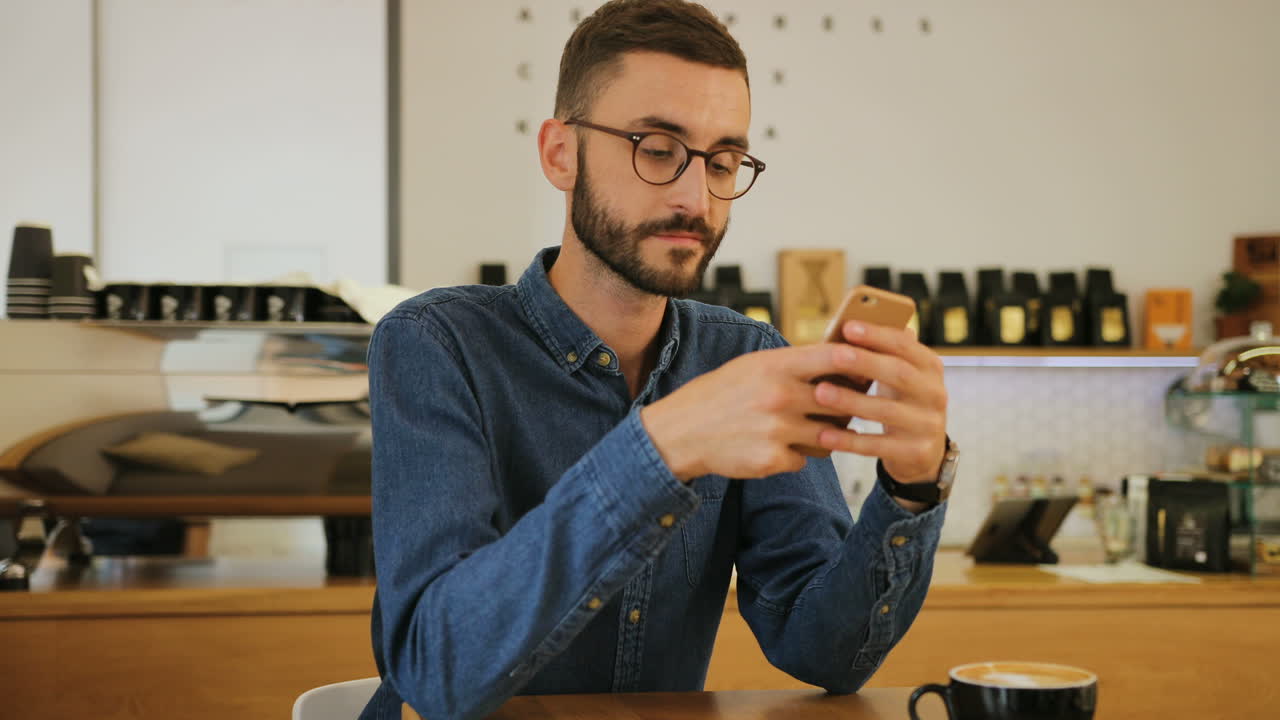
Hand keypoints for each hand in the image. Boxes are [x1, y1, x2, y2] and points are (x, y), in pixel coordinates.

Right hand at [640, 343, 864, 481]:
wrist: (680, 433)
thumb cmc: (718, 395)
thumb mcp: (750, 366)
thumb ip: (792, 364)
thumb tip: (839, 359)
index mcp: (775, 366)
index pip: (834, 357)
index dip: (859, 360)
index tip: (871, 364)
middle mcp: (780, 396)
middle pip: (839, 403)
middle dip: (843, 408)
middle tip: (841, 409)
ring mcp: (778, 430)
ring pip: (827, 436)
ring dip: (823, 436)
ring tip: (804, 429)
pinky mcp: (773, 459)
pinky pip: (804, 460)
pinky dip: (795, 456)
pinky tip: (774, 447)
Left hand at [811, 321, 948, 484]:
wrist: (923, 451)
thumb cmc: (899, 400)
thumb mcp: (899, 374)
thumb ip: (882, 352)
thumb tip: (849, 324)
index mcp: (930, 367)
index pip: (906, 345)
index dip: (877, 335)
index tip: (848, 327)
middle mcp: (935, 394)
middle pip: (899, 374)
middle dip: (865, 363)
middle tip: (834, 355)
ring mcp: (928, 425)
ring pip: (886, 411)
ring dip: (851, 401)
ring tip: (820, 392)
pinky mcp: (916, 452)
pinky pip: (877, 446)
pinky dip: (849, 440)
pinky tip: (823, 435)